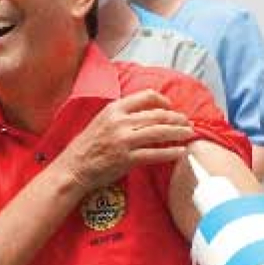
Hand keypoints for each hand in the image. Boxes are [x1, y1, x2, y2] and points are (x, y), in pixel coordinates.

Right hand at [54, 89, 193, 192]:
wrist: (74, 168)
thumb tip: (149, 112)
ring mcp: (124, 140)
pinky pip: (154, 154)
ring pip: (159, 132)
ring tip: (189, 134)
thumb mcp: (103, 120)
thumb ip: (123, 114)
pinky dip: (170, 152)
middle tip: (188, 122)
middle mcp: (120, 122)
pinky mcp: (127, 159)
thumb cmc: (89, 145)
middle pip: (158, 115)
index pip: (147, 96)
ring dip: (178, 133)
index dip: (164, 101)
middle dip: (177, 118)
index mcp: (114, 108)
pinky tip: (180, 152)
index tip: (172, 107)